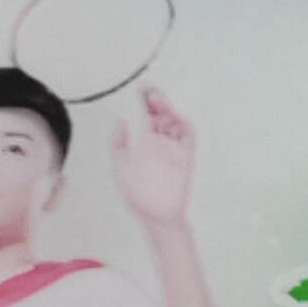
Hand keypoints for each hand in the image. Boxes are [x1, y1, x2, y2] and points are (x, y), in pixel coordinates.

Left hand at [110, 88, 197, 230]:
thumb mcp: (120, 166)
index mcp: (146, 143)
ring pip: (176, 122)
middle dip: (159, 101)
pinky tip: (175, 117)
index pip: (149, 116)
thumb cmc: (137, 195)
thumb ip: (119, 143)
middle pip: (164, 115)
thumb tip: (120, 121)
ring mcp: (174, 149)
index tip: (142, 91)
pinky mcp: (185, 157)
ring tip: (159, 103)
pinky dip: (184, 125)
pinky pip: (188, 137)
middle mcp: (161, 143)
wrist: (154, 215)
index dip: (147, 102)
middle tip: (151, 92)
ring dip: (169, 110)